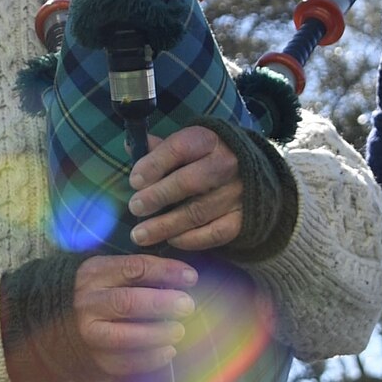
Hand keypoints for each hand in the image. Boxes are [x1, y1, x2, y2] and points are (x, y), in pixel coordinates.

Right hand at [72, 253, 198, 375]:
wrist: (48, 330)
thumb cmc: (87, 295)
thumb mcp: (101, 273)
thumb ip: (132, 274)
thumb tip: (178, 278)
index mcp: (94, 274)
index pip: (133, 268)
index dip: (165, 271)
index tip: (191, 277)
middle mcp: (89, 303)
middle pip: (129, 302)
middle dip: (162, 304)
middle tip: (187, 306)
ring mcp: (90, 334)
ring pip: (127, 336)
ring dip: (159, 334)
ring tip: (178, 331)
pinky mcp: (94, 361)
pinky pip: (126, 363)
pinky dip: (151, 359)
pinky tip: (168, 352)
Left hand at [127, 124, 242, 250]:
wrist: (252, 173)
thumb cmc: (208, 157)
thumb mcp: (188, 144)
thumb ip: (160, 148)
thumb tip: (129, 147)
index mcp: (208, 140)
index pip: (178, 149)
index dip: (154, 164)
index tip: (134, 181)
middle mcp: (226, 164)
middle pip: (188, 182)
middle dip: (158, 196)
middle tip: (135, 208)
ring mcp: (236, 193)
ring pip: (198, 212)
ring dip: (165, 226)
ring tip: (140, 235)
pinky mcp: (242, 219)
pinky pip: (213, 233)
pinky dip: (189, 240)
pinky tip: (170, 240)